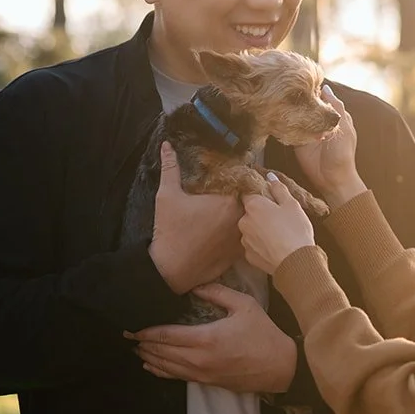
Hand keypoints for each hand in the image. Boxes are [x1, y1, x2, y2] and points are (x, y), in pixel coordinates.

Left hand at [127, 283, 296, 392]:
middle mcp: (198, 359)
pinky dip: (160, 371)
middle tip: (126, 335)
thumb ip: (217, 293)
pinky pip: (176, 377)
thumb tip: (194, 286)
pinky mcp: (206, 382)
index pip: (166, 335)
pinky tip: (150, 366)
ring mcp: (201, 373)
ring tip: (135, 348)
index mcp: (206, 339)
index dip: (147, 332)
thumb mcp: (244, 305)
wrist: (280, 368)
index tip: (132, 326)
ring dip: (148, 357)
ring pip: (166, 366)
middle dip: (142, 344)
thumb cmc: (264, 335)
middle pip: (161, 352)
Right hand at [149, 142, 242, 293]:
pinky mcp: (237, 254)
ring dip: (242, 214)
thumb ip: (170, 167)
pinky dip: (239, 232)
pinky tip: (226, 230)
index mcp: (228, 201)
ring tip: (228, 210)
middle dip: (242, 194)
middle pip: (247, 201)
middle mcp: (240, 219)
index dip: (238, 176)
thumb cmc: (169, 230)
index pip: (241, 182)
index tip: (230, 174)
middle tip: (229, 191)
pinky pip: (244, 238)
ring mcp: (240, 238)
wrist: (170, 268)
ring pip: (247, 220)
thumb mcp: (167, 195)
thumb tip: (166, 145)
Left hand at [239, 177, 315, 274]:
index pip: (249, 194)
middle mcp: (244, 222)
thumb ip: (278, 189)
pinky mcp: (249, 256)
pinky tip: (275, 246)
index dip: (260, 195)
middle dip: (261, 214)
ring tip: (279, 234)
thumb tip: (270, 177)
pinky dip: (262, 245)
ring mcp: (245, 240)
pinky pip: (254, 245)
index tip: (271, 199)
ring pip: (251, 230)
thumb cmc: (295, 230)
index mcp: (253, 206)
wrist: (295, 262)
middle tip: (279, 218)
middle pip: (250, 213)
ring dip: (261, 230)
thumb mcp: (292, 205)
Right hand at [291, 87, 366, 208]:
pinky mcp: (297, 140)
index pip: (322, 98)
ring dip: (292, 111)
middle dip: (300, 99)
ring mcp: (307, 130)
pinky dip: (286, 124)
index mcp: (333, 116)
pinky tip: (280, 116)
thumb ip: (336, 107)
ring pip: (297, 115)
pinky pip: (290, 129)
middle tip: (289, 90)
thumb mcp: (344, 127)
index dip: (314, 90)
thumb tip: (325, 87)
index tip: (302, 80)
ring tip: (283, 101)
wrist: (333, 178)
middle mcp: (319, 121)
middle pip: (307, 105)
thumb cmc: (343, 153)